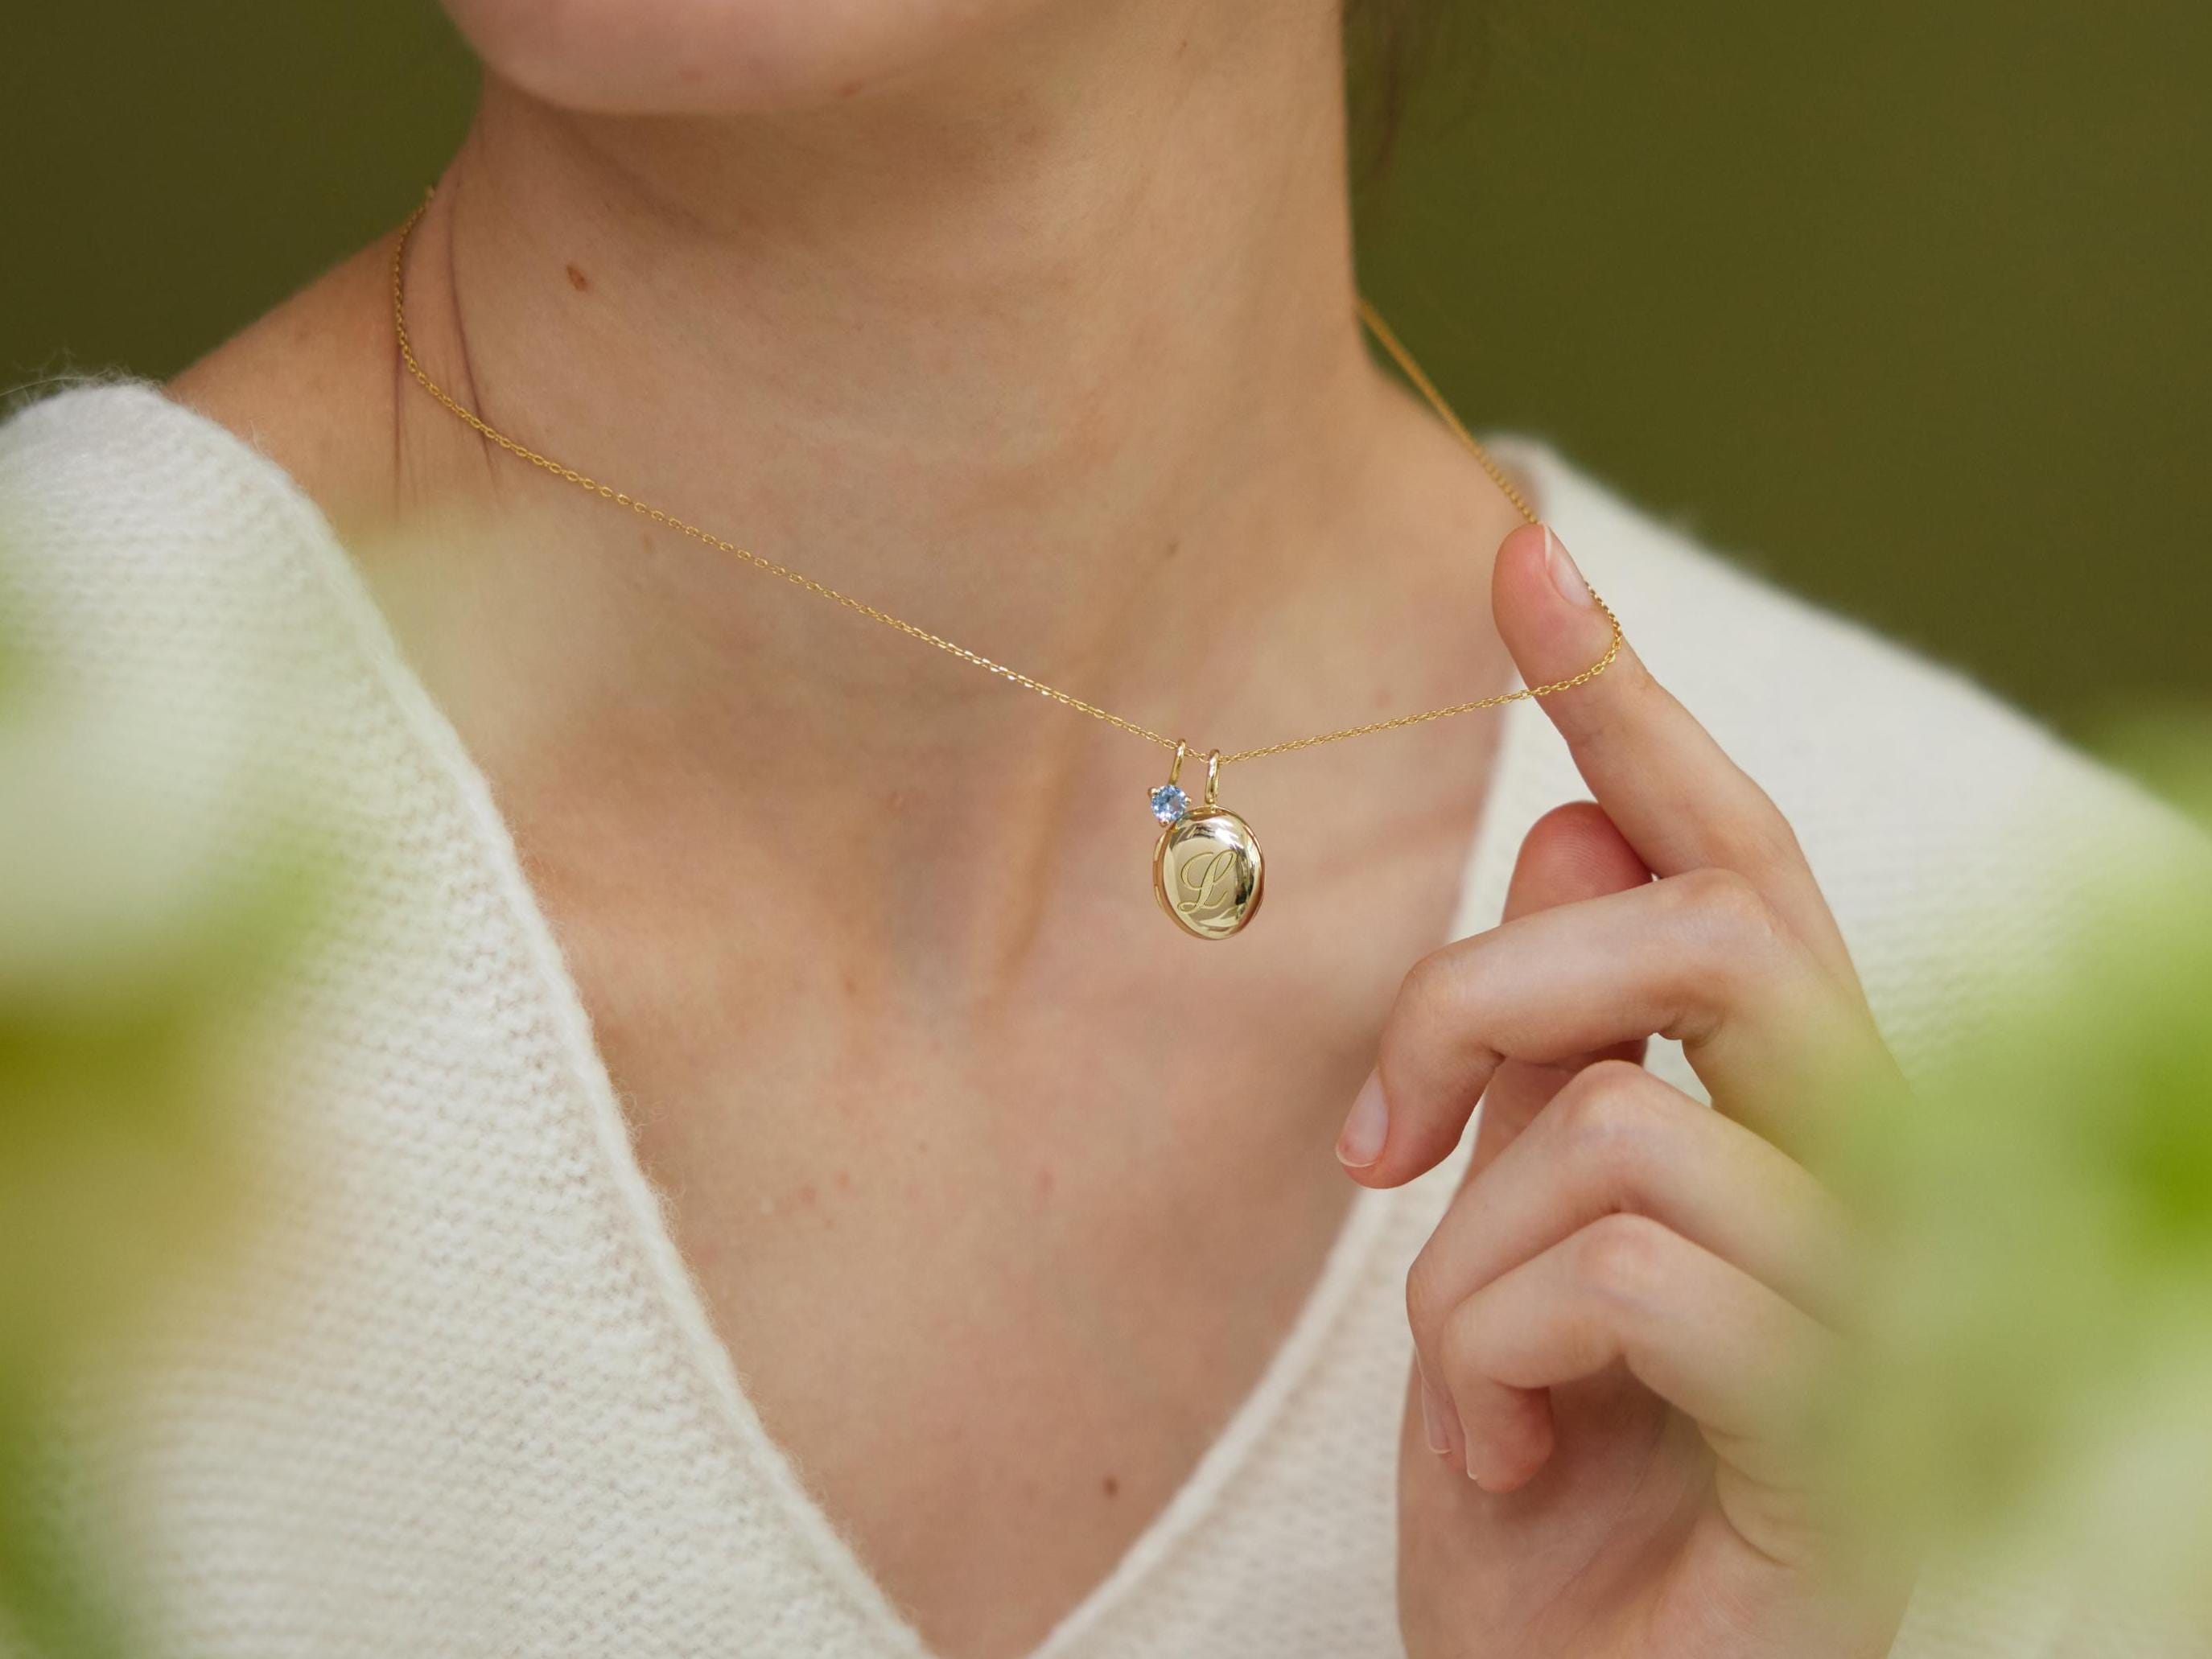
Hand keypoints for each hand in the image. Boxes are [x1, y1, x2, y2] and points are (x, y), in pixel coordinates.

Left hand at [1350, 525, 1910, 1658]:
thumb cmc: (1546, 1482)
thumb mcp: (1504, 1242)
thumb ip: (1557, 1047)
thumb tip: (1568, 817)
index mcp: (1788, 1112)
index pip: (1724, 857)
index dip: (1624, 698)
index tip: (1518, 551)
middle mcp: (1878, 1172)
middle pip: (1706, 918)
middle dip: (1483, 986)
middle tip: (1370, 1142)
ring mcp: (1889, 1300)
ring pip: (1621, 1111)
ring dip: (1466, 1263)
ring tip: (1477, 1392)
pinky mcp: (1858, 1428)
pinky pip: (1627, 1270)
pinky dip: (1498, 1366)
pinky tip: (1520, 1466)